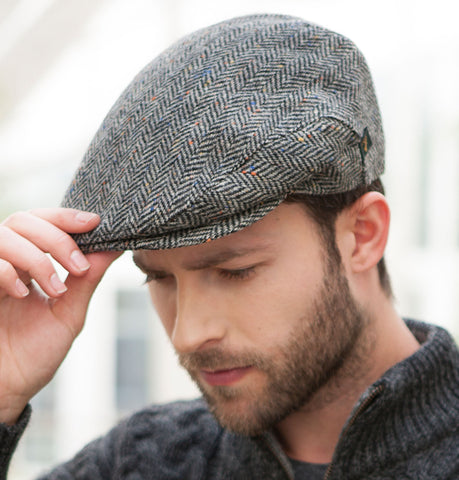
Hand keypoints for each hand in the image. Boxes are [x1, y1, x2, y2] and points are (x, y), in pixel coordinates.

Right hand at [0, 209, 121, 423]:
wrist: (6, 389)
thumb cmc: (35, 354)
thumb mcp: (69, 312)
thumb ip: (87, 278)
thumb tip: (115, 247)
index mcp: (30, 265)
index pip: (44, 222)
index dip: (66, 217)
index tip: (94, 222)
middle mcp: (7, 263)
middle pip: (24, 220)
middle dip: (57, 237)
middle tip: (78, 266)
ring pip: (6, 234)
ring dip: (37, 257)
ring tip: (55, 288)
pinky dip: (7, 271)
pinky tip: (22, 294)